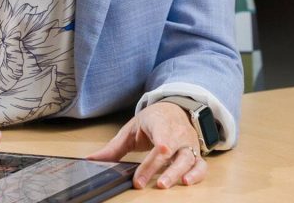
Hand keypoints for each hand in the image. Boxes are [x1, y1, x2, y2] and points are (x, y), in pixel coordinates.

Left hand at [88, 102, 206, 188]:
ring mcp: (188, 144)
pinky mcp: (195, 153)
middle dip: (164, 171)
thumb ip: (113, 148)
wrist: (174, 109)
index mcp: (160, 125)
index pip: (159, 145)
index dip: (150, 164)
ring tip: (166, 185)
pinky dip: (197, 175)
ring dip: (179, 174)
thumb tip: (91, 160)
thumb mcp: (131, 130)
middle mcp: (177, 135)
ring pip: (189, 160)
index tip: (138, 179)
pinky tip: (187, 182)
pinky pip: (201, 165)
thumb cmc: (152, 120)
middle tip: (155, 185)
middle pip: (174, 154)